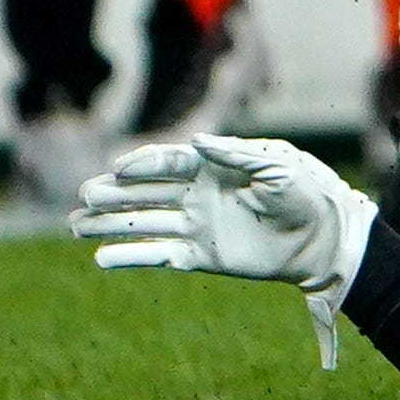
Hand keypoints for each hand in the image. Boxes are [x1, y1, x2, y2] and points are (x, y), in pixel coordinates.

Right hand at [73, 135, 378, 365]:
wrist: (323, 238)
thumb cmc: (305, 192)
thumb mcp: (276, 166)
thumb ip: (235, 154)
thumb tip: (195, 141)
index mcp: (215, 166)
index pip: (168, 163)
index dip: (142, 165)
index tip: (115, 168)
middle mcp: (199, 193)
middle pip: (147, 191)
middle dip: (115, 192)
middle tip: (82, 195)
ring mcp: (197, 224)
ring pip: (145, 222)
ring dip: (111, 223)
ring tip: (75, 225)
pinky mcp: (201, 256)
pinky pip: (159, 255)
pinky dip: (131, 257)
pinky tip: (101, 259)